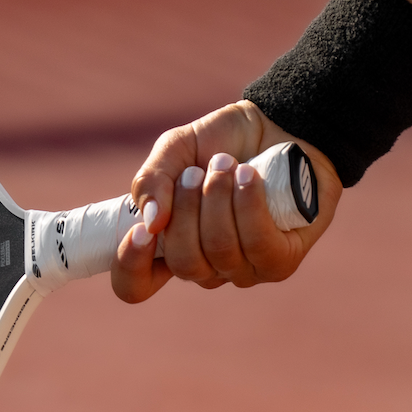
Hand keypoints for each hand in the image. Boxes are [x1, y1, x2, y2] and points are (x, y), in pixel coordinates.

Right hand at [111, 101, 341, 301]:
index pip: (135, 286)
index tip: (141, 229)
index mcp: (171, 248)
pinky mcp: (281, 261)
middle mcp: (206, 268)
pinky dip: (249, 204)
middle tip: (196, 171)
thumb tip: (152, 222)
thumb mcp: (175, 150)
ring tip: (227, 163)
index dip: (130, 266)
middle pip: (184, 264)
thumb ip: (151, 180)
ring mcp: (244, 270)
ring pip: (221, 250)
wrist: (280, 125)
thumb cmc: (224, 144)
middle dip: (187, 209)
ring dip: (219, 198)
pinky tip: (249, 176)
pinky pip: (257, 244)